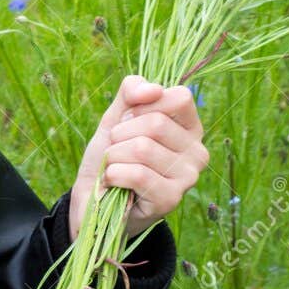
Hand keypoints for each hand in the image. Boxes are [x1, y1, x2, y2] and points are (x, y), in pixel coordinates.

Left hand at [69, 74, 209, 241]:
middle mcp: (197, 152)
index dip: (142, 106)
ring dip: (114, 156)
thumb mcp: (117, 117)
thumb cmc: (110, 156)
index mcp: (190, 128)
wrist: (91, 198)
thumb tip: (152, 89)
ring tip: (113, 167)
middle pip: (156, 123)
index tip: (128, 122)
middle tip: (116, 150)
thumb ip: (132, 92)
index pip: (179, 97)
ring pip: (143, 148)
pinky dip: (113, 175)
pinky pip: (137, 174)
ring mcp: (187, 178)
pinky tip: (114, 183)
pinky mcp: (170, 199)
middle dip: (121, 134)